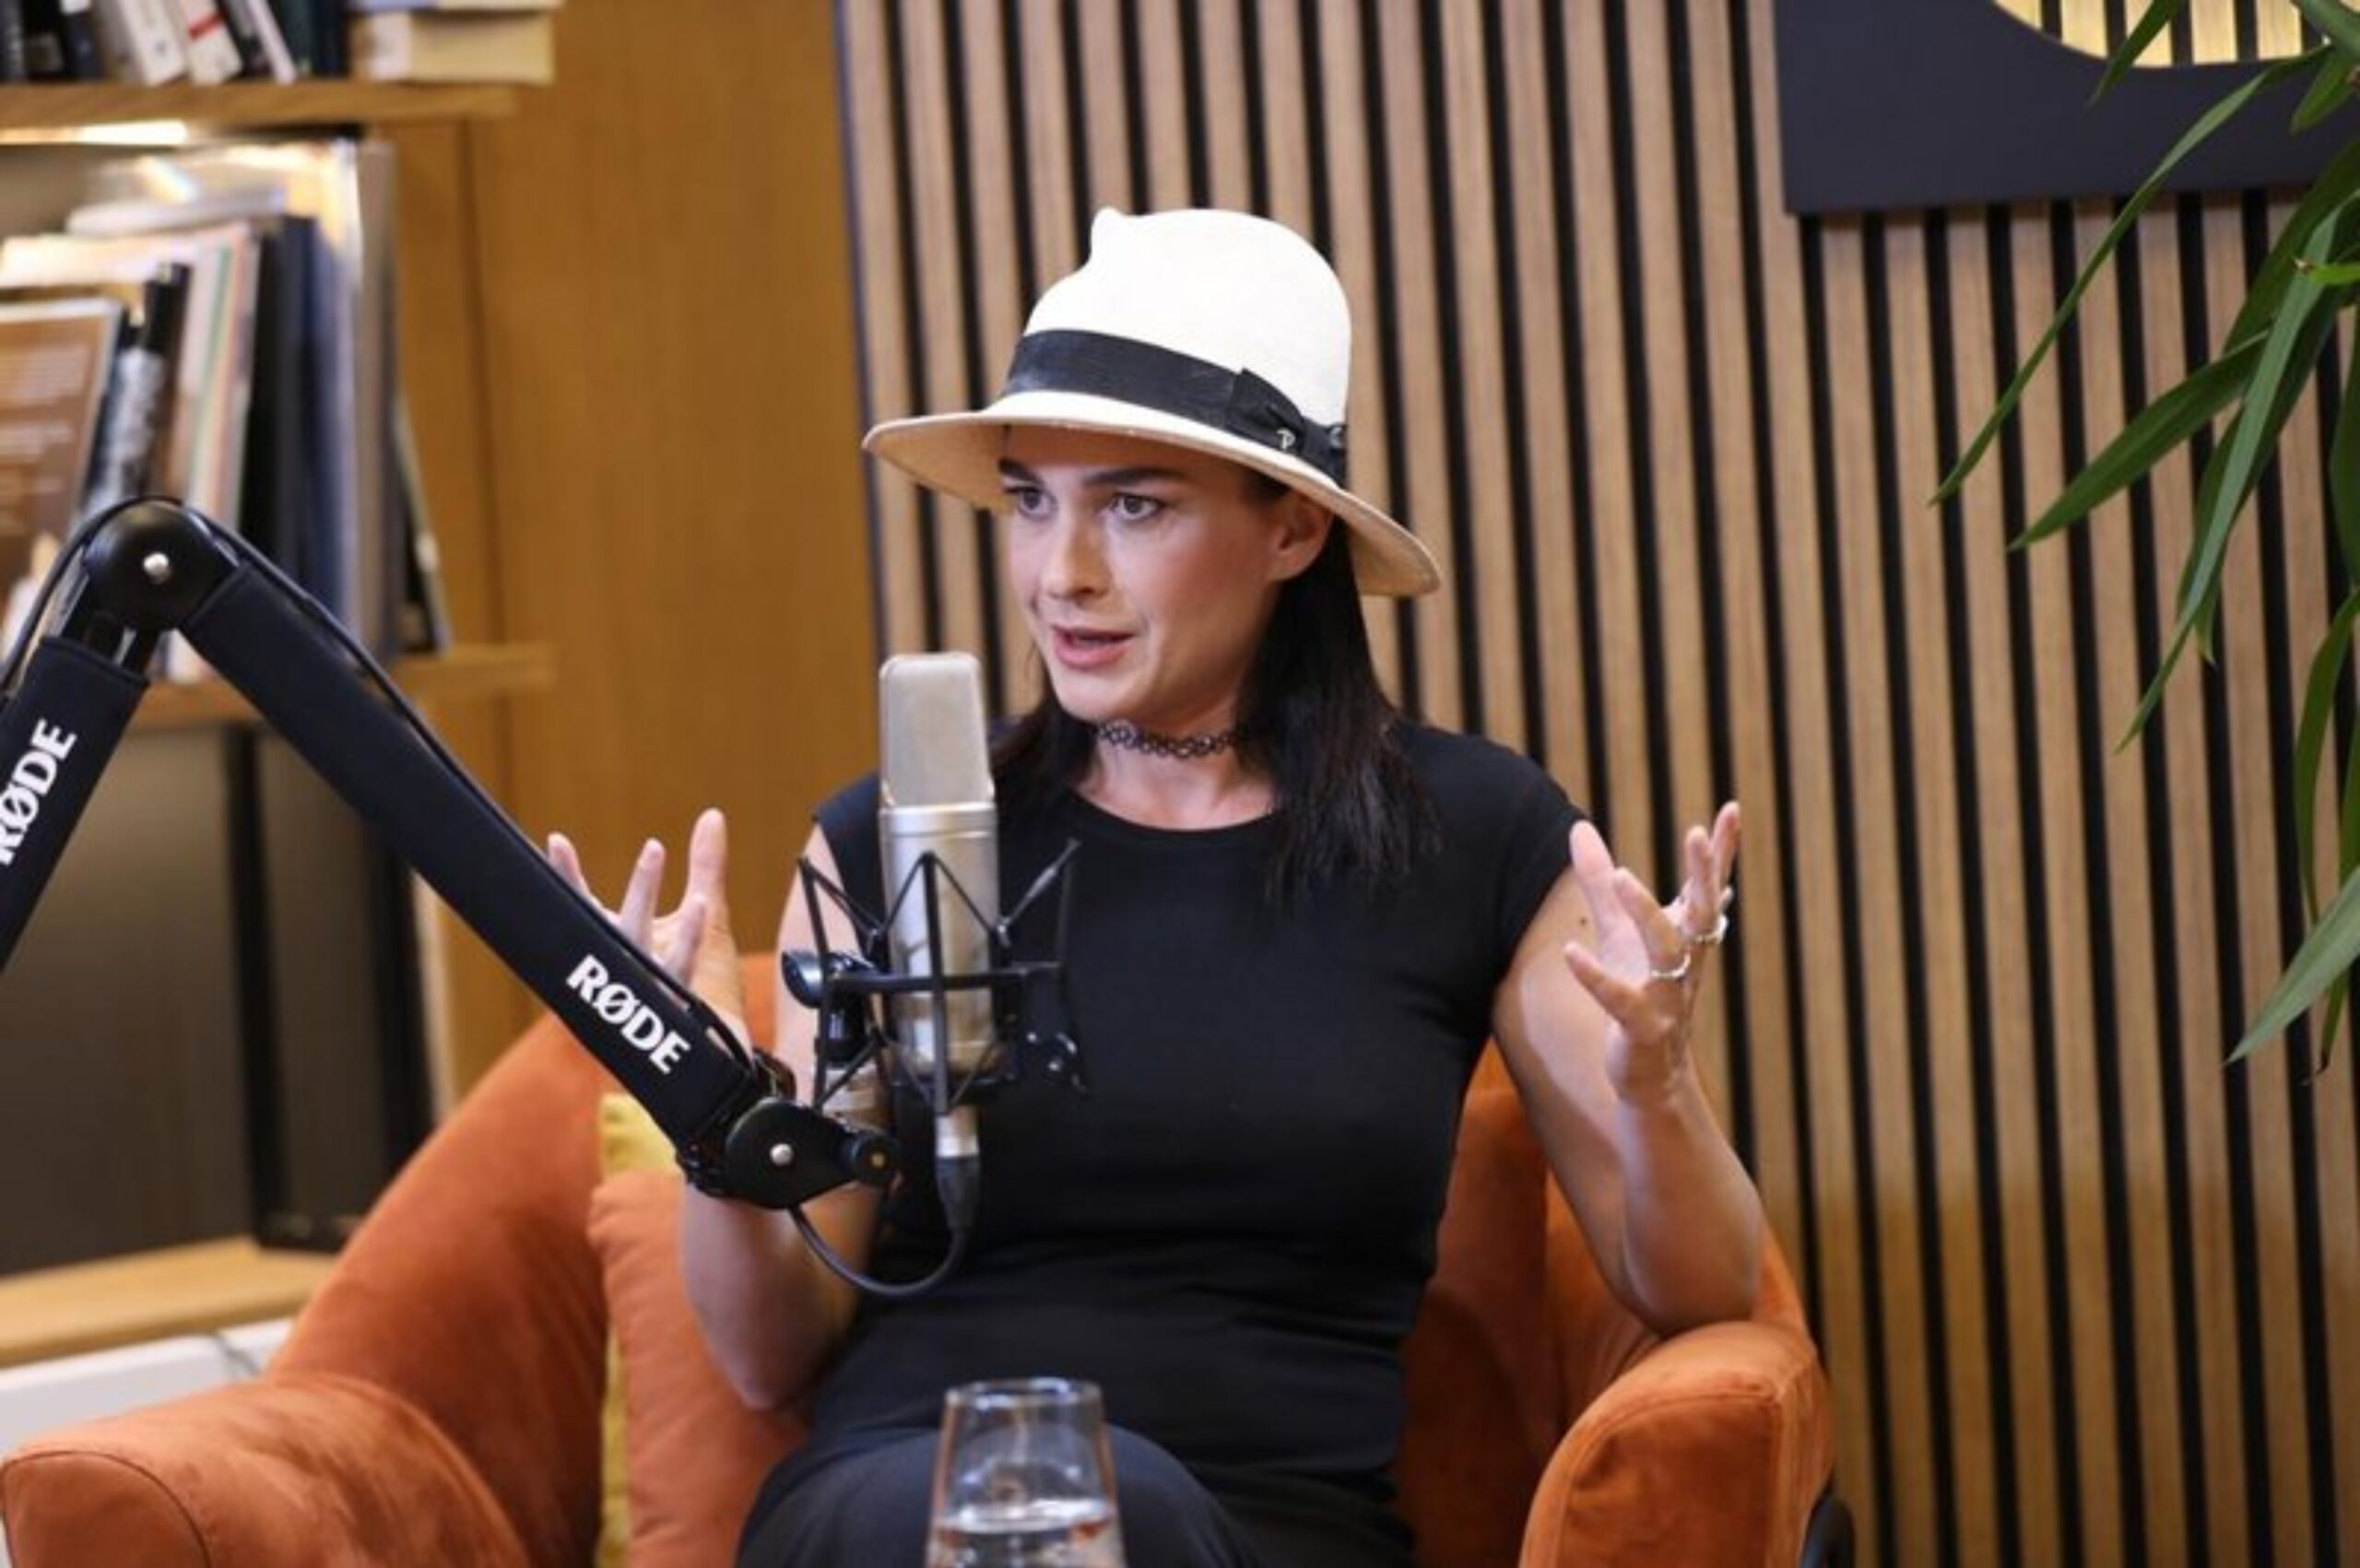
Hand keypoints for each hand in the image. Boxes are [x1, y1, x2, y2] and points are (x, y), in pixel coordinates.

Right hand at [546, 806, 748, 1027]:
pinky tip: (698, 904)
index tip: (553, 841)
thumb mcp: (707, 913)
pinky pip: (677, 967)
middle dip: (599, 876)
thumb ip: (705, 865)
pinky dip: (686, 935)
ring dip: (640, 891)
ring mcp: (645, 988)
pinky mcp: (672, 1007)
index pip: (583, 907)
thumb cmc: (702, 982)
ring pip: (635, 936)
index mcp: (619, 946)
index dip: (566, 876)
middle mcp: (624, 966)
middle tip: (621, 838)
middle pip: (604, 917)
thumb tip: (712, 815)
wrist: (716, 1053)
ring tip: (653, 848)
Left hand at [1559, 802, 1739, 1104]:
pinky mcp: (1642, 1028)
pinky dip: (1596, 977)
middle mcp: (1686, 962)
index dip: (1722, 851)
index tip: (1733, 808)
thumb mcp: (1616, 931)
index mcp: (1686, 937)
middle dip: (1703, 873)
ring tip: (1621, 877)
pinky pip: (1621, 1001)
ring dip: (1646, 913)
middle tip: (1697, 833)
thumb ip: (1598, 880)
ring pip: (1666, 950)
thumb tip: (1578, 826)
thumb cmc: (1639, 993)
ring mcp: (1668, 996)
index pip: (1708, 886)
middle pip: (1700, 911)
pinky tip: (1571, 953)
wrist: (1651, 1073)